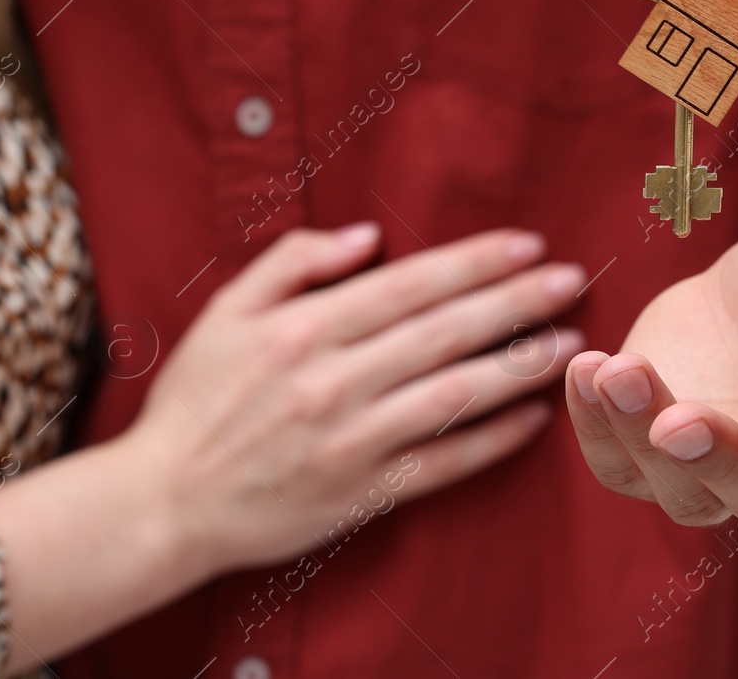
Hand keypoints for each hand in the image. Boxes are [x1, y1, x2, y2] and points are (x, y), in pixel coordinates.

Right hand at [118, 223, 585, 577]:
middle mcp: (333, 381)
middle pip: (445, 332)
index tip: (529, 245)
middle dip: (517, 302)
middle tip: (574, 280)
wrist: (164, 503)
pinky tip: (534, 418)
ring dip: (520, 367)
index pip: (410, 285)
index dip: (475, 262)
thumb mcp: (226, 312)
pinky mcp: (363, 491)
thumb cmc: (198, 399)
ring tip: (570, 342)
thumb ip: (292, 262)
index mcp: (302, 330)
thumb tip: (368, 235)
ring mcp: (352, 440)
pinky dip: (492, 441)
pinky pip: (443, 462)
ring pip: (455, 395)